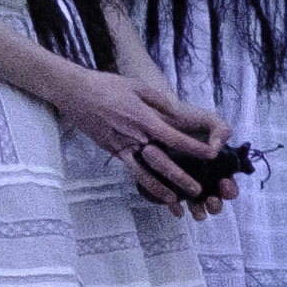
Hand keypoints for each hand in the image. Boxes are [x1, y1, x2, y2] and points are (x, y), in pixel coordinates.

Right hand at [58, 67, 233, 210]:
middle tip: (197, 191)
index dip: (194, 148)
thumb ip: (160, 102)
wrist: (75, 92)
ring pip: (142, 173)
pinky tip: (151, 189)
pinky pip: (129, 168)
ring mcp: (120, 145)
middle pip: (160, 162)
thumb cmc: (108, 86)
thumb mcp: (139, 86)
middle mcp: (133, 136)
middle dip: (179, 178)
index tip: (211, 156)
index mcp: (144, 119)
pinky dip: (141, 181)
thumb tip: (176, 114)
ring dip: (158, 188)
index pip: (174, 138)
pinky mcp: (110, 150)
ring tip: (173, 200)